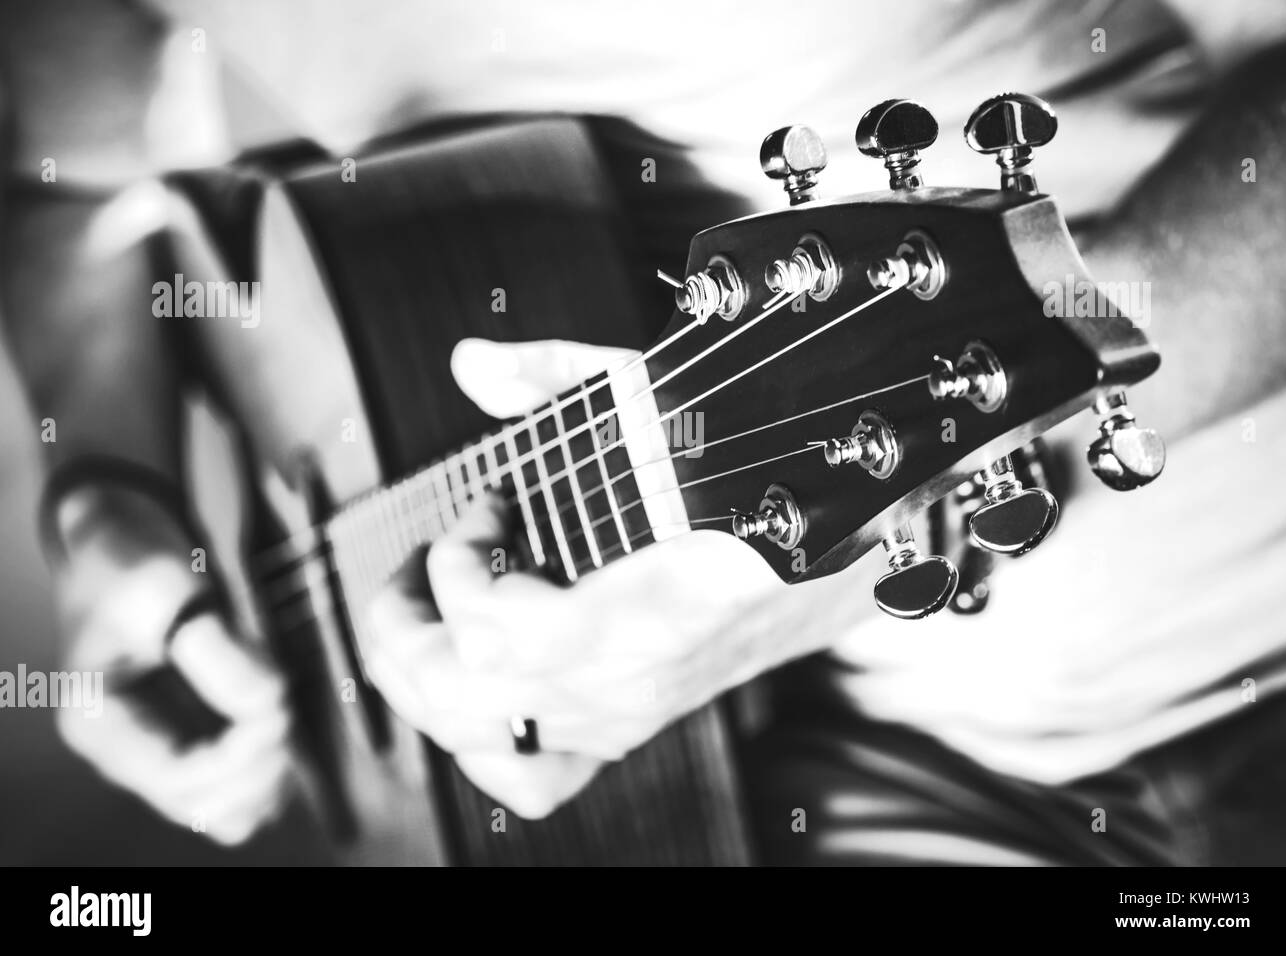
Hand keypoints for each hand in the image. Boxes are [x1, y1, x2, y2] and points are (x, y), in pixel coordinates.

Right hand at [52, 487, 293, 844]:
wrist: (129, 544)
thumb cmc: (132, 558)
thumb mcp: (161, 581)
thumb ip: (211, 640)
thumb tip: (261, 695)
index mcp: (101, 722)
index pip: (181, 775)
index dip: (241, 751)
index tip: (277, 703)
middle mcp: (129, 754)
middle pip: (210, 803)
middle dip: (260, 757)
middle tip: (281, 698)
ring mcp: (164, 755)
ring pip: (229, 811)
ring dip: (269, 769)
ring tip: (280, 708)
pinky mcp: (197, 745)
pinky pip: (241, 795)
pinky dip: (271, 771)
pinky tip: (281, 724)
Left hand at [362, 339, 795, 817]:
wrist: (840, 545)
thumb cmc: (758, 469)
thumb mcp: (665, 401)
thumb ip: (559, 375)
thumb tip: (469, 361)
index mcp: (650, 609)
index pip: (497, 632)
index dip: (460, 564)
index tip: (488, 503)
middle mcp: (630, 685)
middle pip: (462, 698)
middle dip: (404, 625)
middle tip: (412, 564)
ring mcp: (624, 717)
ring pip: (478, 741)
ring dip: (420, 677)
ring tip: (420, 617)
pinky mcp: (623, 728)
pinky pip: (526, 776)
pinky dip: (472, 733)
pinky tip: (468, 679)